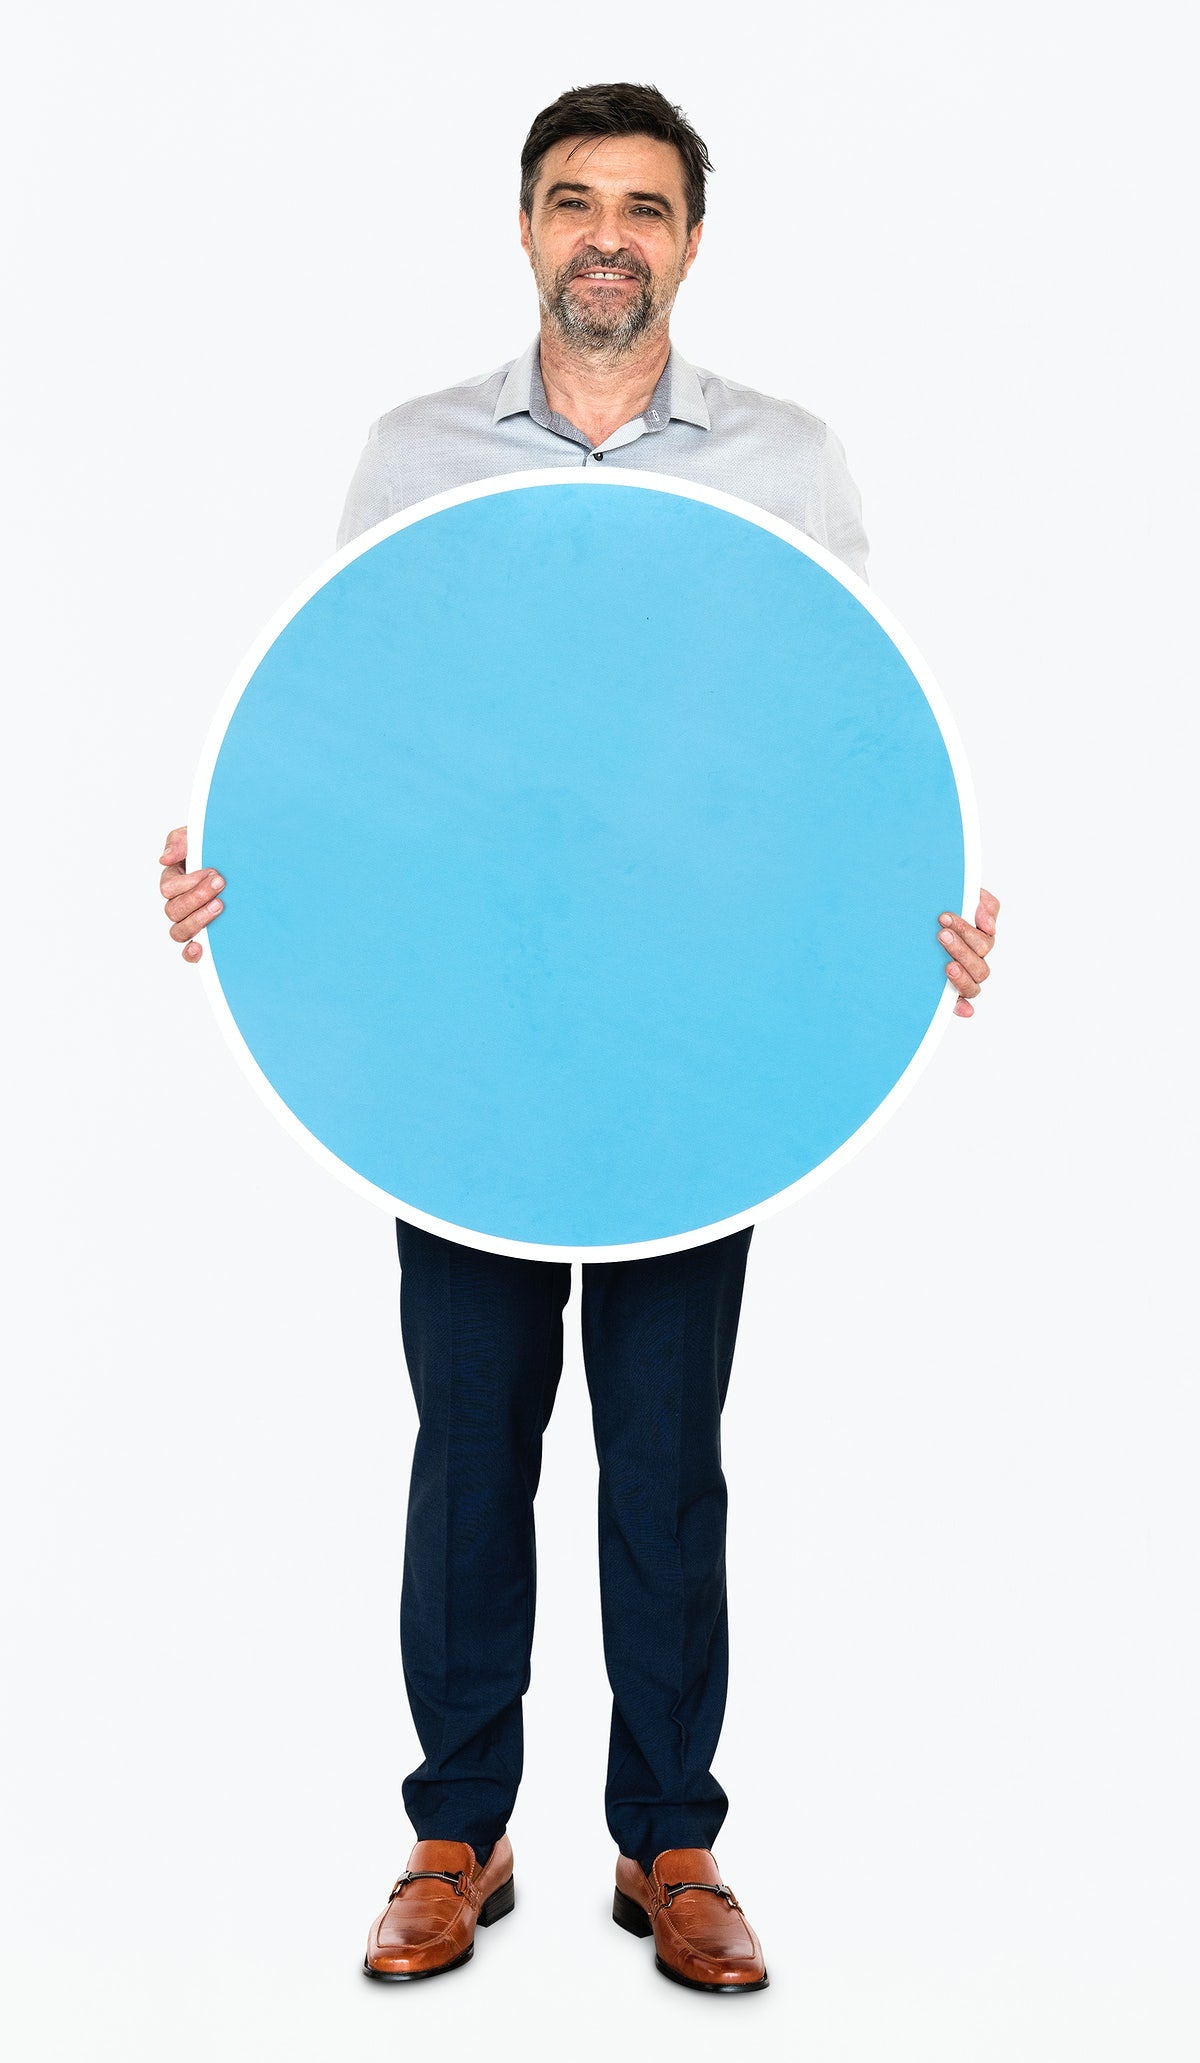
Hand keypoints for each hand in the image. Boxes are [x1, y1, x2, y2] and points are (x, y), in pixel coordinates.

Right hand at [159, 825, 223, 962]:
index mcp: (174, 881)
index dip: (188, 882)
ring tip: (220, 906)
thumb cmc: (217, 851)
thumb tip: (164, 859)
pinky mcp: (203, 937)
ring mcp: (190, 922)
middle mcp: (178, 904)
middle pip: (173, 910)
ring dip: (198, 920)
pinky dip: (191, 952)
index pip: (169, 888)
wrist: (246, 863)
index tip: (213, 871)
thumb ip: (180, 841)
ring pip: (179, 931)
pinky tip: (201, 947)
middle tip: (221, 883)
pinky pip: (189, 951)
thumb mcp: (197, 837)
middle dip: (197, 897)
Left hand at [938, 888, 999, 1018]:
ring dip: (962, 975)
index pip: (984, 937)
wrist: (907, 922)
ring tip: (947, 965)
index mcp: (979, 938)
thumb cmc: (937, 910)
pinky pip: (962, 1004)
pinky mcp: (950, 993)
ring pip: (974, 983)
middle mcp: (974, 960)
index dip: (968, 928)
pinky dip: (964, 1007)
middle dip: (961, 946)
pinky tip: (963, 1009)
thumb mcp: (960, 897)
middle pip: (980, 961)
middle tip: (940, 934)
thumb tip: (988, 925)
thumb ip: (981, 902)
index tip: (944, 917)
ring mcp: (963, 978)